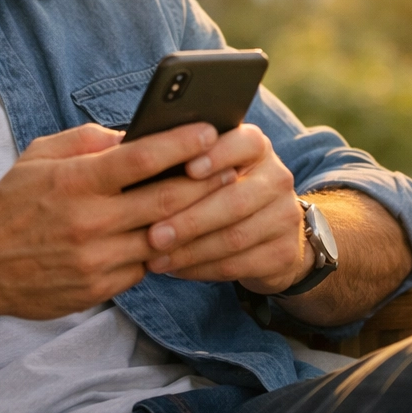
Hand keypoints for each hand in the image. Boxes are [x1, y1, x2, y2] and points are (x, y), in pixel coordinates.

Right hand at [0, 122, 236, 319]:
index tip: (210, 130)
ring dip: (194, 221)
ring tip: (217, 201)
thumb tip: (137, 133)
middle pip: (166, 201)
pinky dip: (163, 250)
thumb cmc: (13, 201)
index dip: (182, 143)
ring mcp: (94, 260)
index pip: (141, 158)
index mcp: (75, 182)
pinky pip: (144, 267)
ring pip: (163, 239)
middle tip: (232, 167)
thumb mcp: (41, 154)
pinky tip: (177, 235)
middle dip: (206, 182)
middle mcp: (88, 222)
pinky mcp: (97, 290)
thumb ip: (89, 140)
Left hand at [143, 124, 313, 294]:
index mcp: (256, 147)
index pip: (244, 143)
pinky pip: (238, 265)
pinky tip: (176, 269)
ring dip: (191, 250)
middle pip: (234, 199)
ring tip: (155, 258)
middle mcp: (277, 176)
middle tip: (152, 235)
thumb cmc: (216, 190)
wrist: (267, 232)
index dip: (217, 155)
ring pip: (235, 236)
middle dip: (190, 219)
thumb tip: (126, 148)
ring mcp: (285, 215)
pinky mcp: (283, 252)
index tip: (187, 169)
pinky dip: (202, 269)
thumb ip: (178, 154)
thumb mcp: (207, 165)